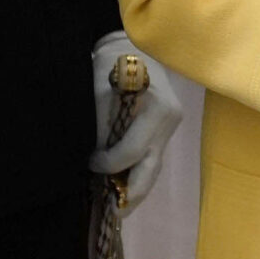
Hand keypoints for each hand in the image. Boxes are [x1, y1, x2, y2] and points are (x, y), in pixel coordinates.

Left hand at [91, 36, 183, 208]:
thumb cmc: (110, 63)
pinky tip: (121, 188)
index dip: (109, 164)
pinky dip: (135, 174)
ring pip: (152, 169)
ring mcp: (169, 128)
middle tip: (110, 214)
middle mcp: (170, 121)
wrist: (128, 44)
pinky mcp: (163, 131)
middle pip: (150, 170)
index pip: (133, 151)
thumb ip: (100, 127)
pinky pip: (150, 159)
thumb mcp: (99, 92)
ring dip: (133, 189)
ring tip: (115, 209)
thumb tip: (95, 160)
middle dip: (130, 195)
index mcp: (158, 109)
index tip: (89, 164)